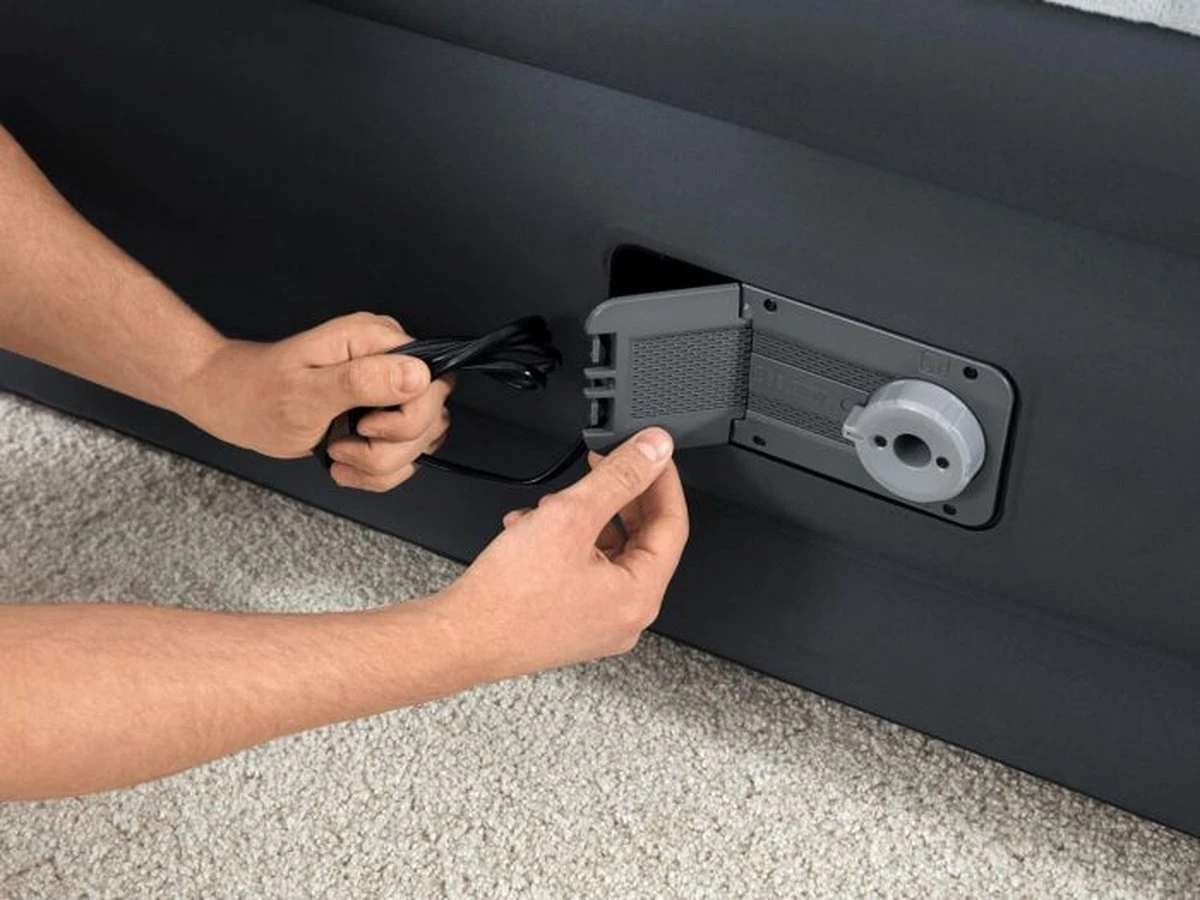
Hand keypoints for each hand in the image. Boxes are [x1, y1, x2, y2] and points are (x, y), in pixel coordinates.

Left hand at [182, 312, 451, 489]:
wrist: (234, 404)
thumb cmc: (258, 394)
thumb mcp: (306, 392)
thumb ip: (363, 381)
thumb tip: (418, 374)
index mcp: (375, 340)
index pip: (433, 381)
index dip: (407, 416)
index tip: (365, 428)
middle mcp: (390, 359)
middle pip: (432, 415)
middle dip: (391, 447)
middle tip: (344, 445)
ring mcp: (390, 389)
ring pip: (422, 440)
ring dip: (383, 463)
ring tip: (339, 455)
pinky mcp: (385, 415)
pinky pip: (406, 454)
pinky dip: (378, 472)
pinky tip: (346, 465)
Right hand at [430, 427, 688, 681]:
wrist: (461, 638)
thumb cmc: (509, 598)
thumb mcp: (571, 516)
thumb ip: (619, 476)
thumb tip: (653, 450)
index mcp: (639, 596)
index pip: (673, 524)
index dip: (662, 480)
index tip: (652, 453)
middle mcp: (625, 616)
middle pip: (641, 539)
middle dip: (617, 497)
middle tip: (604, 464)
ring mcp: (598, 623)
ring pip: (607, 552)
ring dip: (583, 518)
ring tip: (552, 502)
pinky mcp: (571, 622)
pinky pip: (584, 570)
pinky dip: (564, 542)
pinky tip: (532, 527)